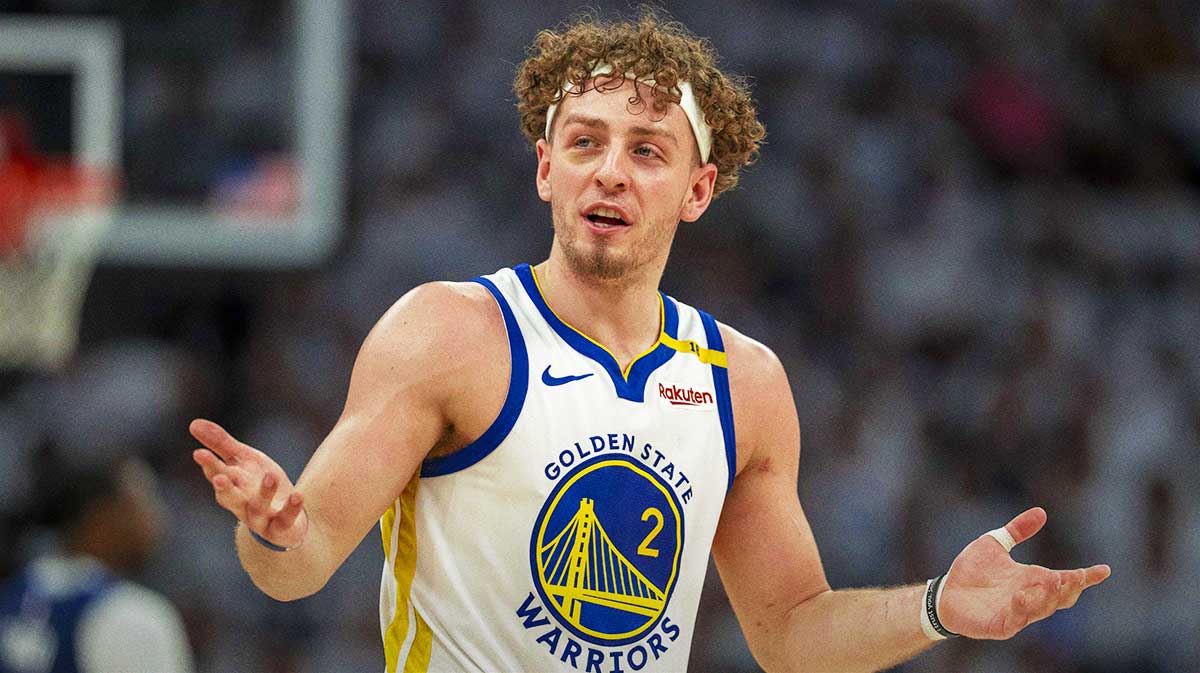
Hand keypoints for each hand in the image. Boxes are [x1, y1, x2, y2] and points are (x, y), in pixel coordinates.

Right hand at [191, 418, 307, 549]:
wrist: (285, 518)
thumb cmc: (258, 484)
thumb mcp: (243, 459)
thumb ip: (220, 443)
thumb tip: (193, 423)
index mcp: (231, 485)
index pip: (217, 475)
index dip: (209, 465)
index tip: (199, 453)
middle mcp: (242, 504)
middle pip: (230, 498)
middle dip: (224, 489)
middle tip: (219, 478)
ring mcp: (261, 517)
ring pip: (258, 509)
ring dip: (263, 494)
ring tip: (270, 476)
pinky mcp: (282, 526)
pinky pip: (285, 518)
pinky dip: (291, 508)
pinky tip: (297, 496)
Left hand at [937, 507, 1109, 639]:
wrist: (944, 593)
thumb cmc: (972, 571)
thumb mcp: (994, 543)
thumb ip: (1017, 530)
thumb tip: (1041, 512)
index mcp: (1032, 579)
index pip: (1065, 580)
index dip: (1086, 577)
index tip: (1104, 570)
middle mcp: (1029, 597)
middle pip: (1060, 596)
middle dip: (1071, 587)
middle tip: (1076, 575)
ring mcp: (1016, 613)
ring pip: (1042, 609)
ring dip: (1050, 596)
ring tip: (1054, 580)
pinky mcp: (999, 625)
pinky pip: (1016, 620)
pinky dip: (1023, 609)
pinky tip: (1022, 596)